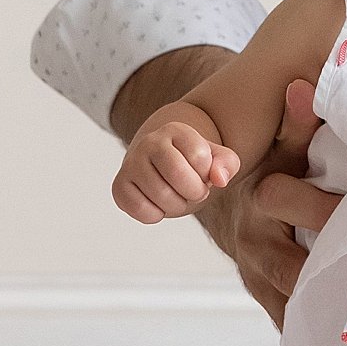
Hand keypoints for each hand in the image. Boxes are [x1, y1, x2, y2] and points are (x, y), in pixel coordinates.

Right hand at [113, 106, 241, 222]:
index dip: (207, 174)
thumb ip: (227, 164)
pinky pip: (141, 210)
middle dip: (194, 192)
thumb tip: (219, 179)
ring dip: (177, 205)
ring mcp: (131, 163)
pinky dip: (156, 215)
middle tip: (195, 191)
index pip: (200, 157)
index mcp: (176, 130)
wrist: (163, 167)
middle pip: (177, 175)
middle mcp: (149, 142)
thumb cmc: (195, 165)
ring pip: (161, 195)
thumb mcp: (219, 159)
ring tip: (178, 196)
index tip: (203, 174)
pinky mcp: (119, 186)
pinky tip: (159, 204)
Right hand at [200, 78, 338, 328]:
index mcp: (264, 190)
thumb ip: (299, 122)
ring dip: (324, 324)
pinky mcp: (265, 298)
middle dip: (330, 278)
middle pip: (290, 263)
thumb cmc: (276, 165)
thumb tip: (304, 86)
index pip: (286, 198)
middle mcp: (255, 235)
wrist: (226, 201)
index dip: (321, 207)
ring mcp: (257, 272)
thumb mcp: (283, 143)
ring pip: (289, 301)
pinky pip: (287, 328)